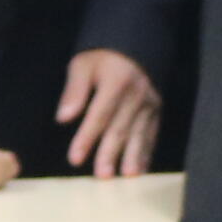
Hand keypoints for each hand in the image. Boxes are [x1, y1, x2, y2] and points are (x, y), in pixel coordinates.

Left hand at [55, 50, 159, 177]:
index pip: (99, 114)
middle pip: (120, 128)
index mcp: (117, 81)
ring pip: (139, 134)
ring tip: (126, 176)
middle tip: (102, 176)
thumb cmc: (102, 58)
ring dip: (132, 157)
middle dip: (110, 153)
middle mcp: (137, 94)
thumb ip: (74, 90)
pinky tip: (140, 169)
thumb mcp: (82, 65)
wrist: (134, 45)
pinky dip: (146, 152)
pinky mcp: (157, 110)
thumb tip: (64, 117)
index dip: (87, 137)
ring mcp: (150, 103)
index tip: (75, 159)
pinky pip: (151, 134)